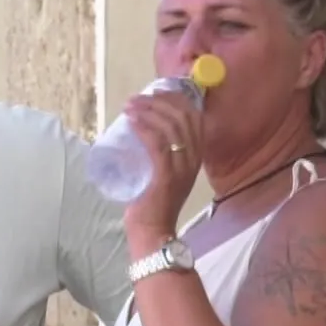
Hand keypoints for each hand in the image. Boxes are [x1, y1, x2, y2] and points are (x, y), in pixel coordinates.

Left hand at [120, 90, 204, 237]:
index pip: (194, 117)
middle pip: (182, 117)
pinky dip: (144, 128)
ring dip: (148, 111)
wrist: (152, 232)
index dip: (175, 99)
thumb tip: (140, 130)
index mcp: (195, 156)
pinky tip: (132, 121)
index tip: (154, 93)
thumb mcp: (162, 172)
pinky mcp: (166, 176)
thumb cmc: (151, 203)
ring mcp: (182, 168)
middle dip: (158, 101)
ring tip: (129, 106)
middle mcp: (193, 159)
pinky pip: (157, 144)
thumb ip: (159, 154)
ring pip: (170, 127)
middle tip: (136, 99)